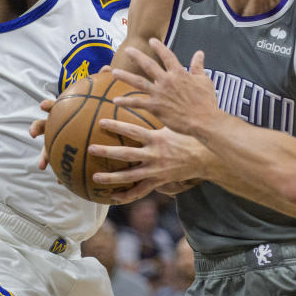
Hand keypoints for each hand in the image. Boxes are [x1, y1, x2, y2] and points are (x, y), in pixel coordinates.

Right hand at [29, 66, 109, 169]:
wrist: (95, 117)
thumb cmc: (96, 106)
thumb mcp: (100, 95)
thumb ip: (103, 82)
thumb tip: (110, 68)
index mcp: (64, 110)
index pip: (54, 106)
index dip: (48, 105)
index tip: (43, 105)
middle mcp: (58, 124)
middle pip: (44, 125)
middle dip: (38, 128)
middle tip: (34, 134)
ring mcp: (59, 138)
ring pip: (48, 147)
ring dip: (45, 156)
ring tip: (43, 166)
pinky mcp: (67, 151)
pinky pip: (65, 163)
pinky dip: (64, 172)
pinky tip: (65, 182)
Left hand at [89, 119, 208, 203]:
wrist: (204, 158)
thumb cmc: (188, 137)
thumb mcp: (172, 123)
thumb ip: (157, 115)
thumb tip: (144, 99)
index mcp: (156, 139)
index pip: (133, 130)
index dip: (117, 126)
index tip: (101, 122)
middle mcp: (154, 155)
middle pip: (127, 155)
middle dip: (107, 152)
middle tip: (91, 149)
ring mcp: (156, 170)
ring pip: (130, 177)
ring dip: (112, 178)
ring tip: (95, 177)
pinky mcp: (158, 181)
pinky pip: (140, 191)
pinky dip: (127, 195)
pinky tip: (112, 197)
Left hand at [111, 38, 218, 134]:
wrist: (203, 119)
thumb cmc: (207, 101)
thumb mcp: (204, 80)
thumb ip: (198, 66)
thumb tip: (200, 53)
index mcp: (179, 73)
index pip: (167, 55)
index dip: (159, 47)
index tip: (151, 40)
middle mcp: (166, 80)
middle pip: (148, 65)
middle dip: (137, 56)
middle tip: (128, 50)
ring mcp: (159, 93)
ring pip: (138, 82)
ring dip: (125, 77)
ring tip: (114, 72)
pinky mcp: (156, 107)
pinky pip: (137, 103)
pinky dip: (126, 102)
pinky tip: (115, 101)